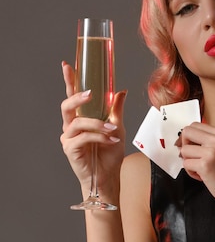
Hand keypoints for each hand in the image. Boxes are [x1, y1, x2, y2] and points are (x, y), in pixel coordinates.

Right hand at [60, 61, 126, 194]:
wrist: (109, 176)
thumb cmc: (109, 154)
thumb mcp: (117, 127)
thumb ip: (116, 110)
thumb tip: (121, 91)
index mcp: (80, 118)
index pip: (72, 96)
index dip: (69, 81)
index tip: (68, 65)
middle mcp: (70, 126)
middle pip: (66, 106)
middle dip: (77, 96)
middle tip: (91, 93)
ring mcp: (68, 138)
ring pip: (78, 122)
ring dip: (97, 124)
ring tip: (112, 130)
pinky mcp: (70, 149)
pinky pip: (83, 137)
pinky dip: (98, 137)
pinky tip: (110, 140)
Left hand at [179, 122, 214, 209]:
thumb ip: (209, 141)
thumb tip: (187, 139)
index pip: (196, 125)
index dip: (189, 137)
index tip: (190, 147)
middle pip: (187, 132)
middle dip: (184, 145)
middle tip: (191, 156)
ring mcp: (211, 151)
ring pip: (184, 150)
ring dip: (189, 162)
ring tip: (200, 170)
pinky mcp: (205, 164)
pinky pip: (186, 164)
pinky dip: (191, 172)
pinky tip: (202, 176)